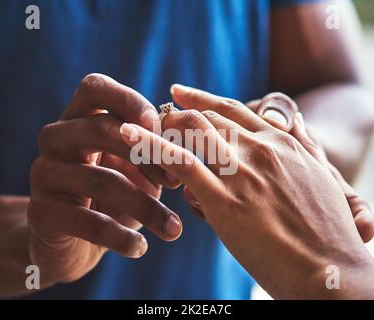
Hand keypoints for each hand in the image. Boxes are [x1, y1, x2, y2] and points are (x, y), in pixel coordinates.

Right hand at [28, 74, 182, 282]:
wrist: (76, 237)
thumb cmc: (114, 194)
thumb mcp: (134, 167)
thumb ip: (153, 149)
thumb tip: (185, 144)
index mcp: (77, 119)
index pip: (96, 88)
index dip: (132, 103)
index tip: (163, 133)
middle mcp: (55, 139)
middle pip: (101, 129)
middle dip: (148, 156)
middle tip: (178, 183)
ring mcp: (43, 174)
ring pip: (102, 180)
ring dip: (146, 207)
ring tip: (174, 229)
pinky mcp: (41, 213)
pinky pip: (88, 222)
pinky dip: (121, 237)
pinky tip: (141, 247)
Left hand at [120, 90, 373, 298]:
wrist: (334, 270)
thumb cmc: (327, 231)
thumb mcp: (319, 179)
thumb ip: (299, 154)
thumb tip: (278, 140)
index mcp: (281, 143)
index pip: (232, 109)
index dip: (202, 99)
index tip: (180, 93)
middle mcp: (260, 149)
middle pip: (206, 117)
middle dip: (175, 114)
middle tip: (154, 119)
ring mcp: (242, 172)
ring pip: (191, 131)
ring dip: (162, 126)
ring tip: (138, 129)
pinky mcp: (224, 201)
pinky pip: (179, 162)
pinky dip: (151, 145)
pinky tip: (129, 136)